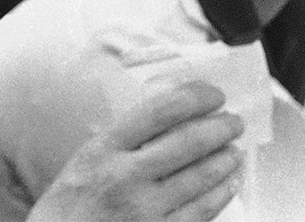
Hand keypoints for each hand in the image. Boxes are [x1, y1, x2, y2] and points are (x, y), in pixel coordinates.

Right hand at [28, 81, 243, 221]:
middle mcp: (125, 176)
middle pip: (189, 142)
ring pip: (203, 176)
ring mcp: (146, 209)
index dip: (194, 98)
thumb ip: (120, 143)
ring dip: (226, 159)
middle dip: (220, 128)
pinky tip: (229, 183)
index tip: (212, 94)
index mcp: (102, 150)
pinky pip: (204, 210)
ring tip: (234, 150)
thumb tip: (168, 121)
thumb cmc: (70, 206)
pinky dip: (223, 192)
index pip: (158, 112)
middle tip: (233, 122)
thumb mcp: (83, 162)